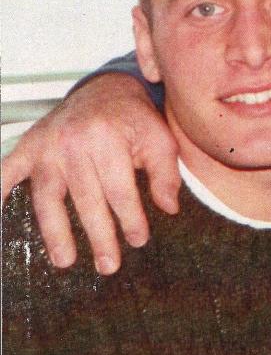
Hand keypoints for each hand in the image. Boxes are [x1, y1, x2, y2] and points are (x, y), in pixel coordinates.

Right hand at [1, 73, 179, 274]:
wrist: (105, 89)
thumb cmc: (136, 120)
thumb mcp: (160, 139)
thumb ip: (166, 173)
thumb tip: (169, 209)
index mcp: (108, 139)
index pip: (119, 188)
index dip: (130, 218)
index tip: (139, 241)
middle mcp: (73, 142)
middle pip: (86, 198)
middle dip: (99, 235)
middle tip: (109, 265)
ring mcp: (47, 146)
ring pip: (48, 196)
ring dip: (55, 232)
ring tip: (65, 261)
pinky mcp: (29, 146)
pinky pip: (6, 171)